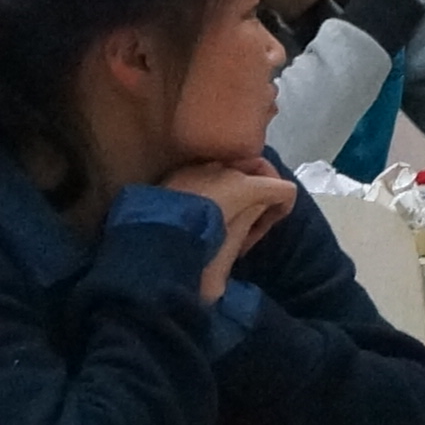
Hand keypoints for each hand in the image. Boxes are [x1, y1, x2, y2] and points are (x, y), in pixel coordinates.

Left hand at [171, 159, 295, 303]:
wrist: (140, 254)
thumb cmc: (191, 256)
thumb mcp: (230, 251)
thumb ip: (249, 222)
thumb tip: (255, 207)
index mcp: (244, 188)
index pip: (284, 190)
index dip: (280, 212)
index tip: (258, 235)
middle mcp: (224, 169)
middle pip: (259, 170)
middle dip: (260, 195)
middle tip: (246, 224)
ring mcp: (198, 168)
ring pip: (231, 169)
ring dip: (235, 189)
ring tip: (222, 219)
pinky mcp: (176, 173)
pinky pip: (206, 173)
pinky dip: (213, 188)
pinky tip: (199, 213)